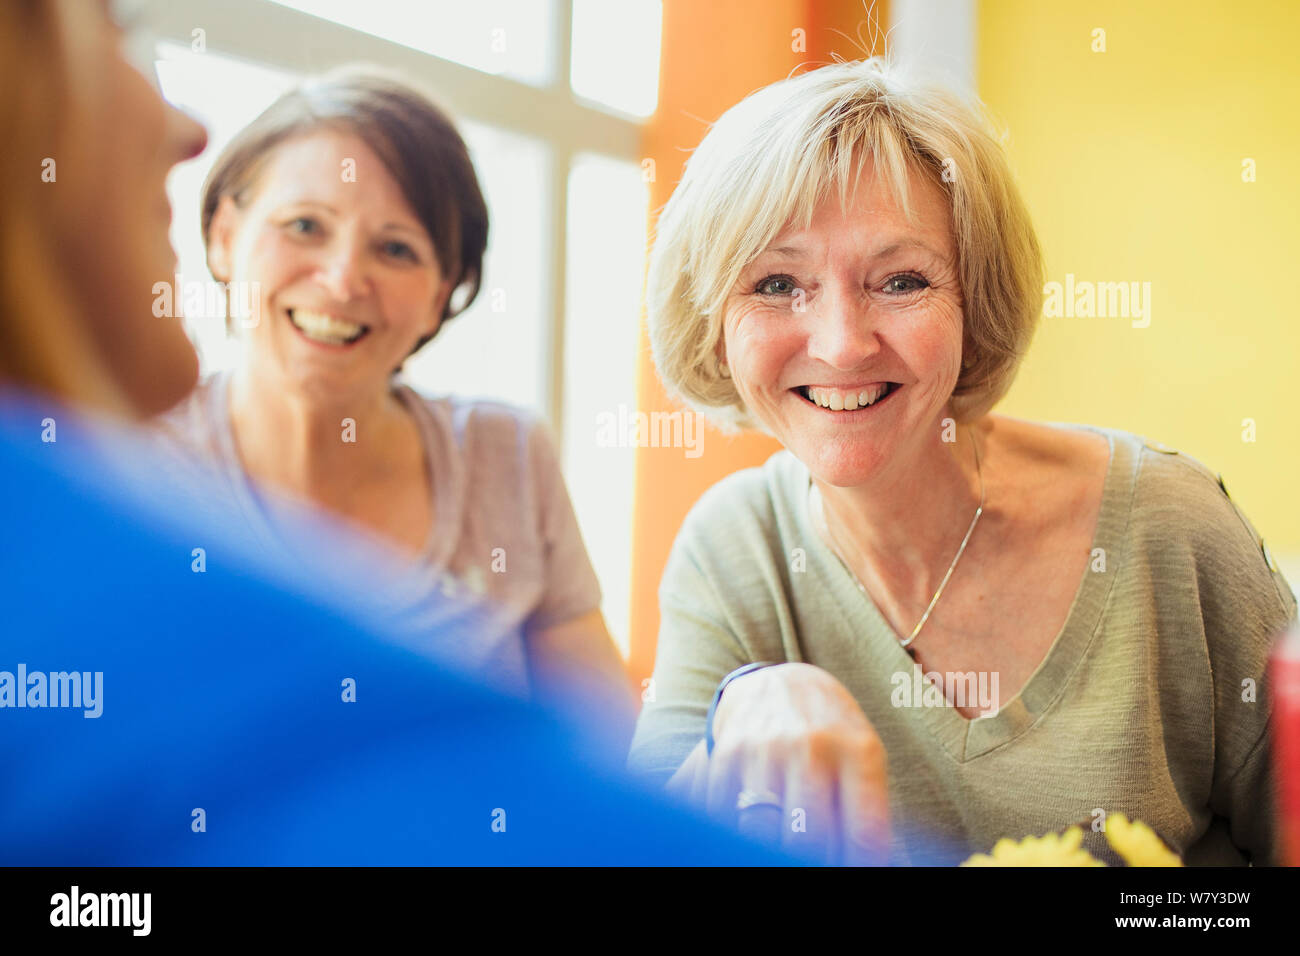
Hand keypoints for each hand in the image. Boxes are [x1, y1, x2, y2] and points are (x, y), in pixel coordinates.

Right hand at [678, 662, 889, 863]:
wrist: (783, 682)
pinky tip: (749, 827)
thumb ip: (866, 808)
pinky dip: (734, 830)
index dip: (857, 864)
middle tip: (810, 858)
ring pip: (762, 828)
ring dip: (769, 847)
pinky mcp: (729, 749)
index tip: (850, 868)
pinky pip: (725, 812)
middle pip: (808, 835)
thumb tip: (867, 863)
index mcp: (858, 750)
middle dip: (809, 860)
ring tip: (779, 844)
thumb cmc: (831, 732)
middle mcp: (813, 744)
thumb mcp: (862, 756)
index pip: (863, 831)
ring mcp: (767, 745)